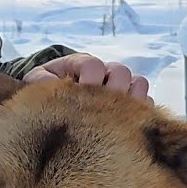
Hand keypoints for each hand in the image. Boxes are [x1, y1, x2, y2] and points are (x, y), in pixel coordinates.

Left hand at [23, 53, 151, 104]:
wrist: (57, 99)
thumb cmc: (48, 89)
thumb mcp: (38, 81)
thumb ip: (42, 80)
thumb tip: (50, 84)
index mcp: (84, 65)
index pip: (94, 66)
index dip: (89, 79)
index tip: (78, 91)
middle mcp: (106, 72)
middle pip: (121, 72)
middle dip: (109, 89)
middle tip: (96, 107)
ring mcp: (122, 87)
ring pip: (138, 84)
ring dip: (128, 98)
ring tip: (112, 113)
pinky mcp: (132, 104)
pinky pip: (148, 102)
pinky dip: (141, 110)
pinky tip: (124, 122)